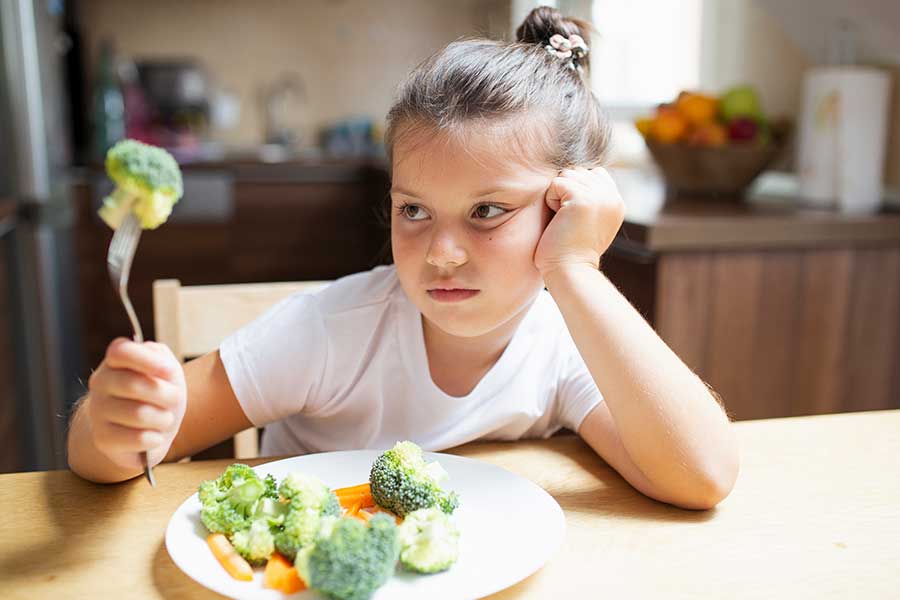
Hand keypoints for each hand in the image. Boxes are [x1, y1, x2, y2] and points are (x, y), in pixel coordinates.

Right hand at [86, 338, 186, 470]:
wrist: (143, 427)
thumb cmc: (158, 394)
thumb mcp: (165, 370)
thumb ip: (162, 359)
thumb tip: (164, 367)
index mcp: (114, 361)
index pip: (121, 352)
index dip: (148, 360)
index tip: (171, 372)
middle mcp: (100, 383)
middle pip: (134, 385)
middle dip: (167, 394)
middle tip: (175, 400)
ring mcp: (97, 411)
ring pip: (139, 414)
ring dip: (164, 418)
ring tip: (164, 419)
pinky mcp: (102, 439)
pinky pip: (138, 438)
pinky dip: (155, 438)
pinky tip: (154, 436)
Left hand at [533, 167, 624, 277]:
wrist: (570, 271)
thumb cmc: (571, 251)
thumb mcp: (590, 221)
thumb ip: (592, 198)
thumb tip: (575, 175)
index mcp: (617, 202)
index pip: (594, 173)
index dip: (577, 189)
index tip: (575, 216)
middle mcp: (612, 196)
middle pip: (578, 172)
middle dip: (566, 192)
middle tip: (568, 220)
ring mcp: (599, 196)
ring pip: (567, 175)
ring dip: (558, 196)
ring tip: (564, 220)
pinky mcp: (582, 199)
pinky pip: (556, 183)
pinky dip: (551, 201)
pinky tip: (558, 220)